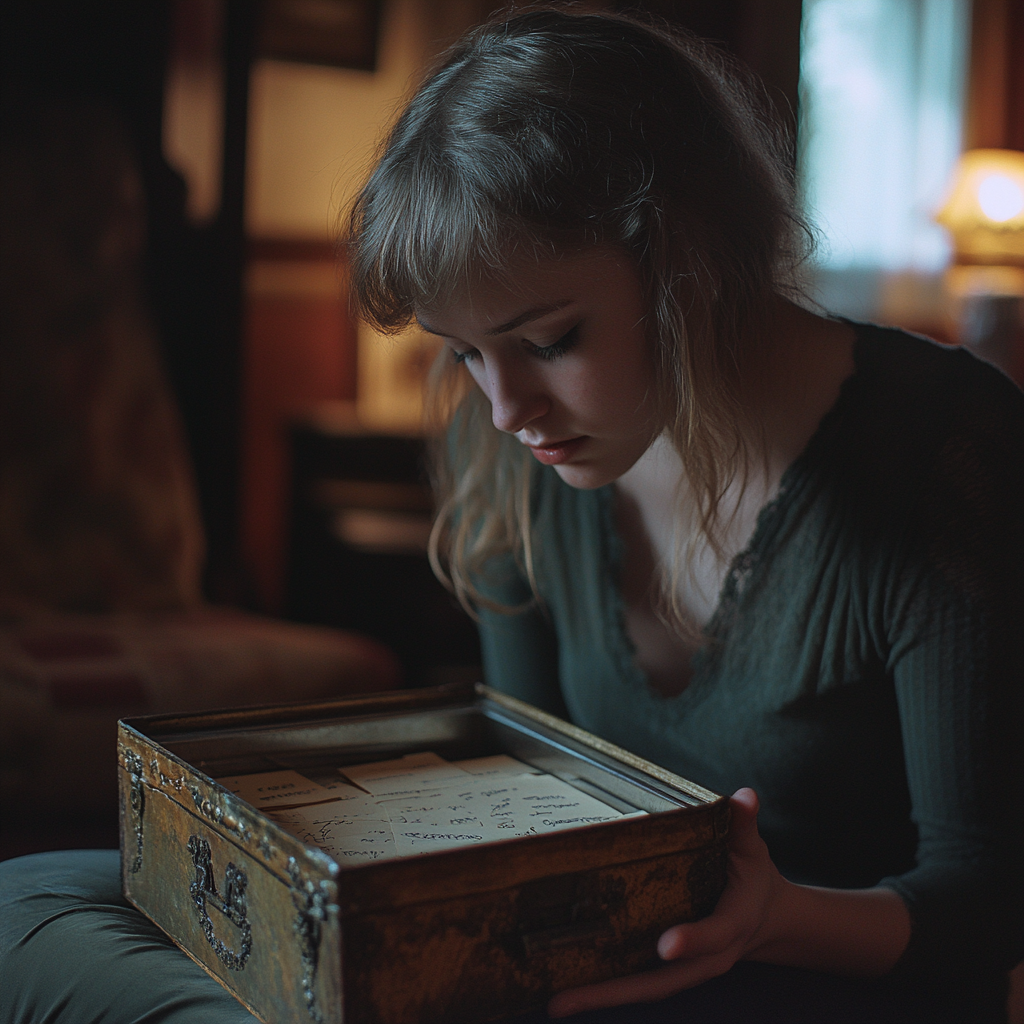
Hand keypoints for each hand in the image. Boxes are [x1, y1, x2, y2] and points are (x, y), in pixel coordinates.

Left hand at [548, 788, 784, 1017]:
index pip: (714, 935)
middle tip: (565, 999)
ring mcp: (686, 969)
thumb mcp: (752, 850)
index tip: (666, 944)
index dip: (692, 940)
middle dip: (616, 992)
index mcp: (732, 925)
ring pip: (645, 989)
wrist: (764, 918)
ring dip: (602, 997)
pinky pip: (637, 984)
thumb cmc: (752, 878)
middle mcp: (708, 958)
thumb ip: (744, 825)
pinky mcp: (669, 970)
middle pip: (662, 982)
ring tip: (556, 1002)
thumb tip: (744, 797)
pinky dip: (607, 990)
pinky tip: (569, 989)